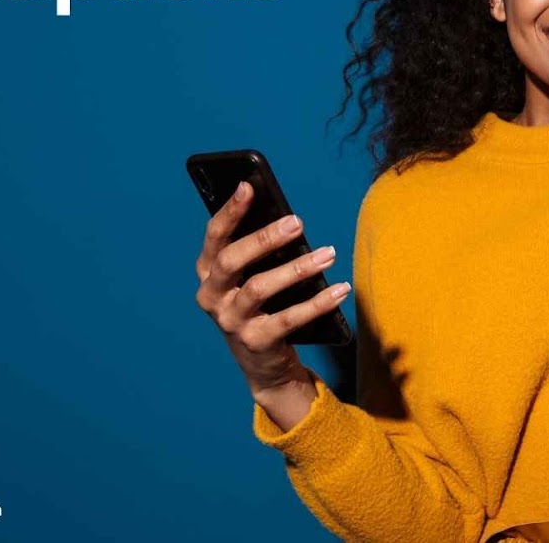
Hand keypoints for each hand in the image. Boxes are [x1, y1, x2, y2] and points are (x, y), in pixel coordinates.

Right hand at [194, 181, 350, 423]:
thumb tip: (288, 219)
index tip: (248, 185)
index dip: (229, 210)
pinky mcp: (255, 342)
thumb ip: (260, 251)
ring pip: (259, 288)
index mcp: (208, 273)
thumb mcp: (254, 276)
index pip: (214, 236)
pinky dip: (317, 303)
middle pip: (232, 260)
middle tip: (297, 222)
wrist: (264, 364)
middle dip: (264, 238)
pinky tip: (340, 289)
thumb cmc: (262, 305)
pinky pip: (288, 319)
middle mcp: (212, 296)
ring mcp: (230, 321)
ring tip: (328, 253)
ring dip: (297, 268)